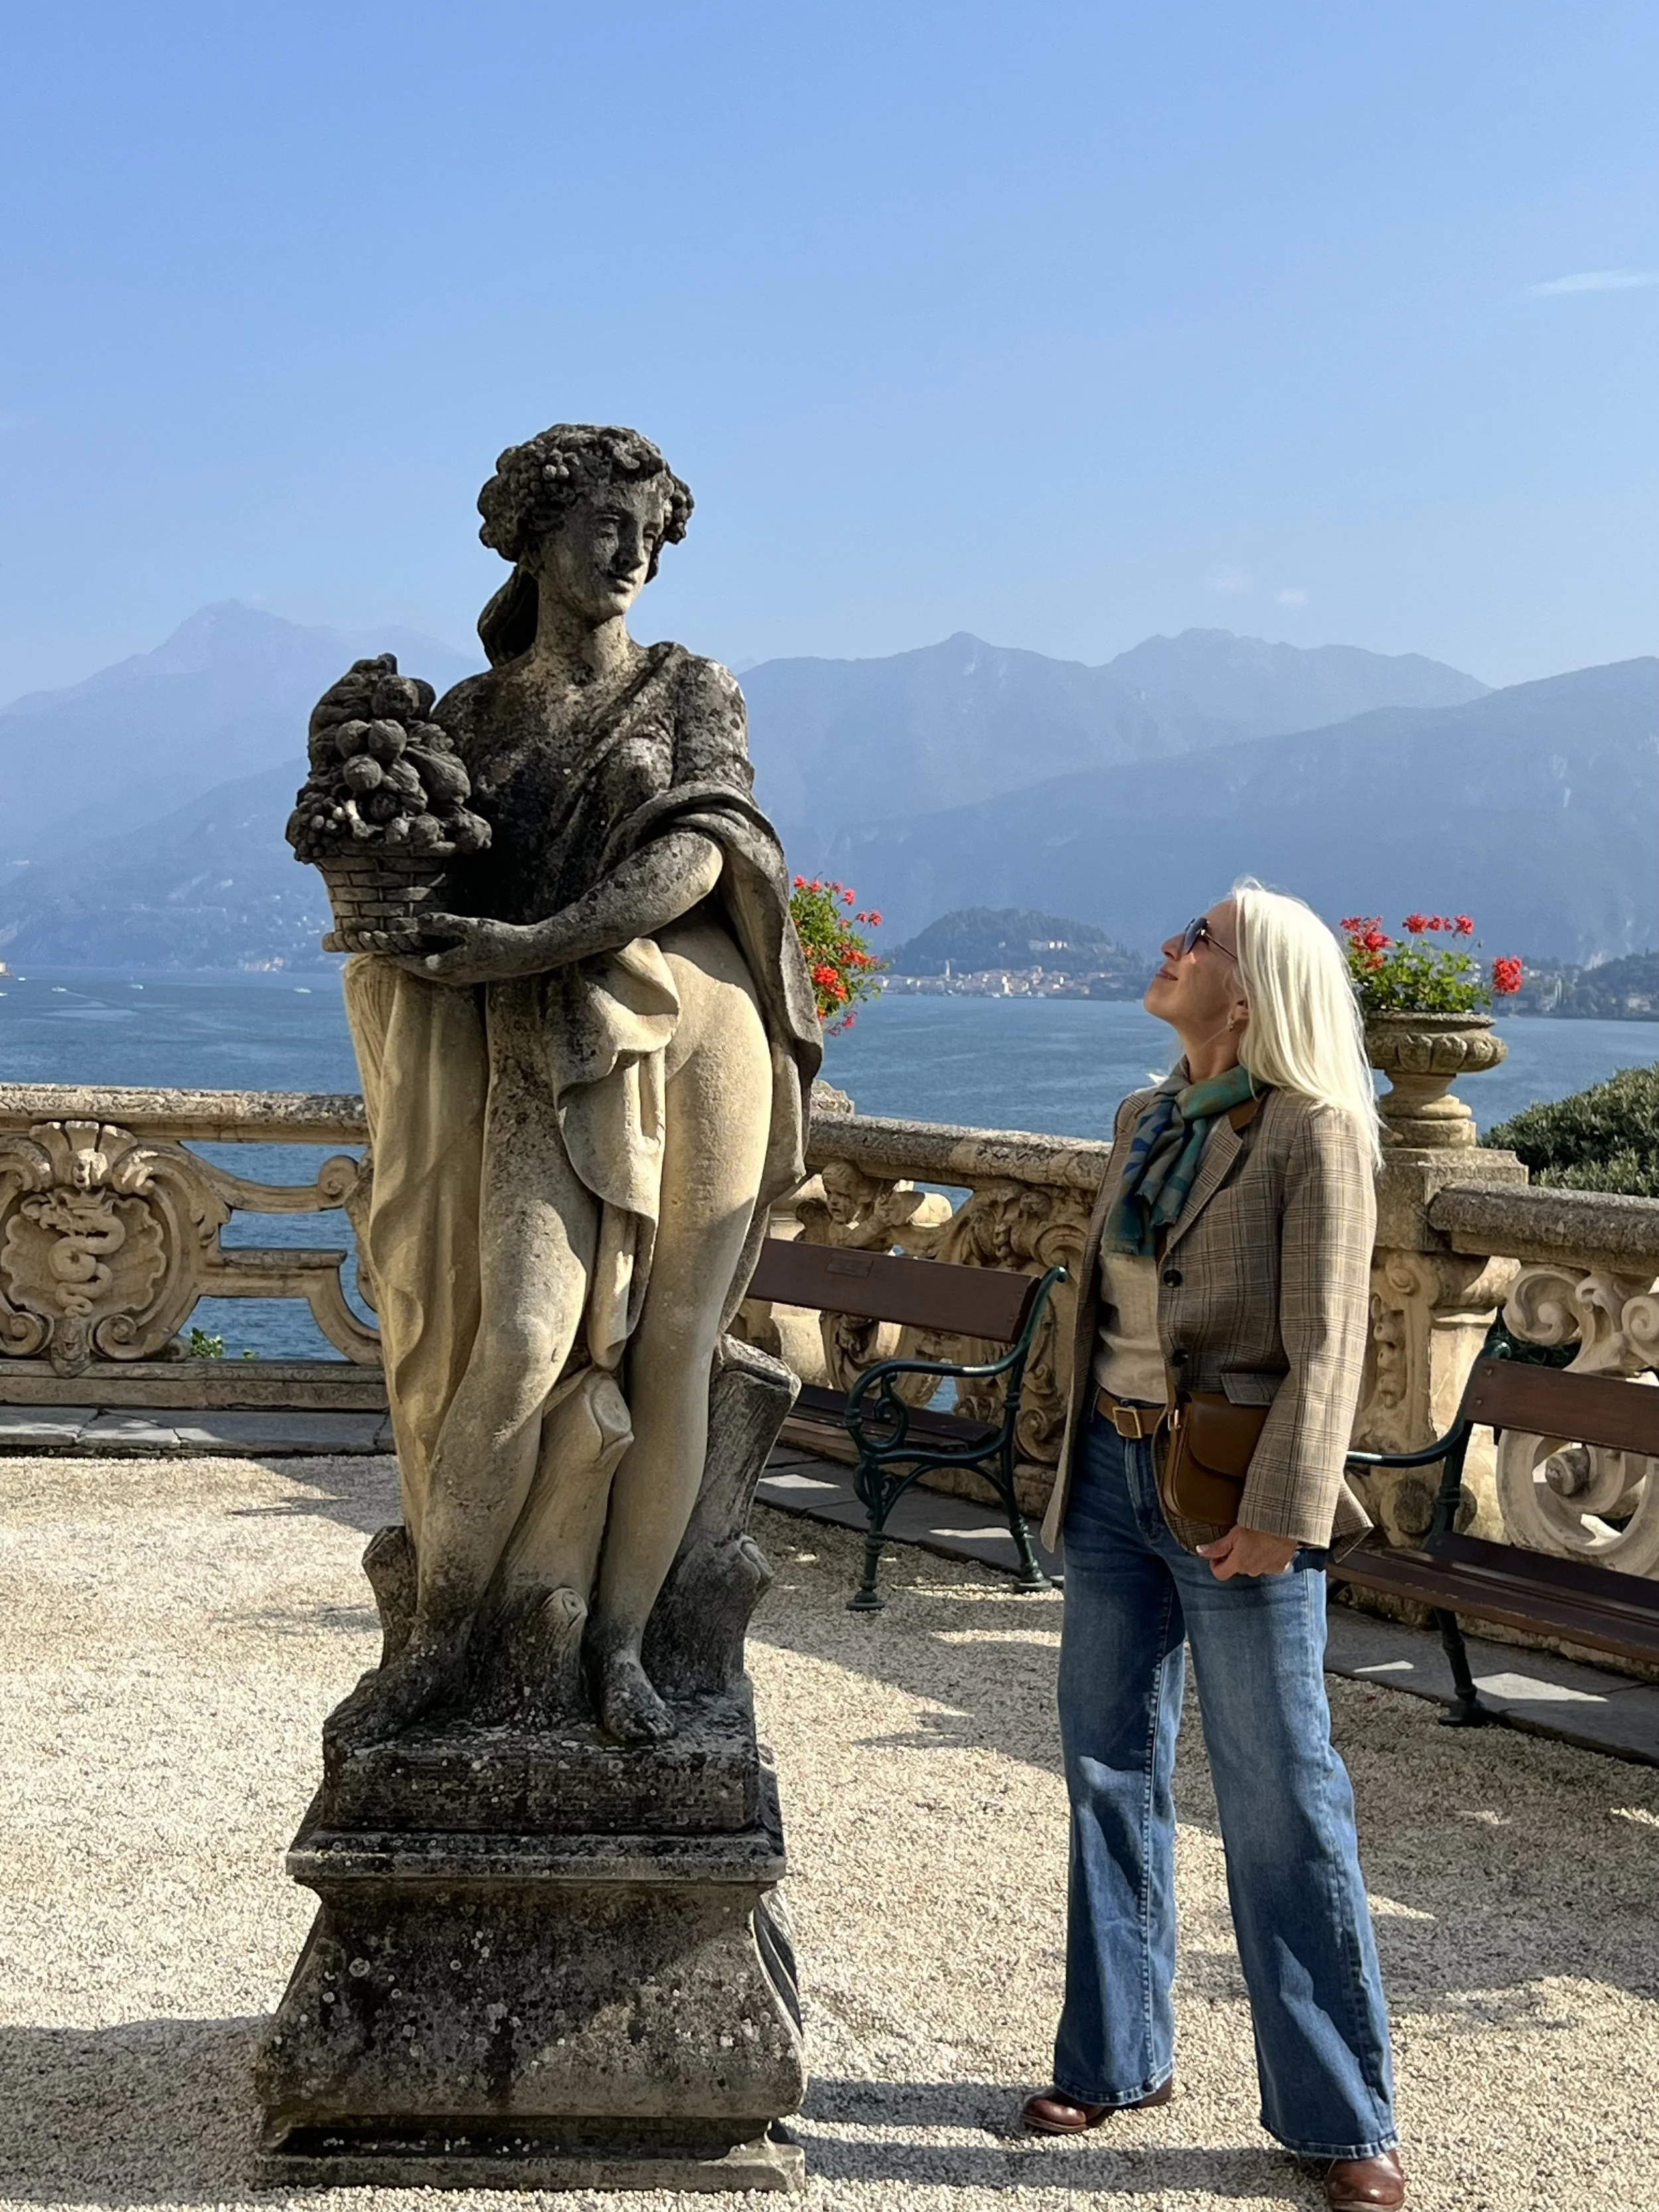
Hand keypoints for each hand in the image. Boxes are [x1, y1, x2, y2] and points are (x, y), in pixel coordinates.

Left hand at [384, 912, 545, 984]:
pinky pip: (445, 971)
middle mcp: (454, 976)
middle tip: (388, 953)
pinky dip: (433, 964)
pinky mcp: (472, 974)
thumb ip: (444, 924)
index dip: (398, 957)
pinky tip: (434, 956)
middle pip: (421, 971)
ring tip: (406, 955)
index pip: (415, 964)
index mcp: (450, 966)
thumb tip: (419, 921)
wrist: (528, 954)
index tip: (382, 950)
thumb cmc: (501, 939)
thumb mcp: (471, 926)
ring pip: (433, 973)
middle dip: (404, 962)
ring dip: (418, 964)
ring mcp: (464, 977)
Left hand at [1197, 1525, 1298, 1579]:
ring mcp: (1267, 1570)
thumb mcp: (1234, 1533)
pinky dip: (1266, 1558)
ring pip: (1252, 1567)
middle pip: (1237, 1568)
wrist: (1286, 1523)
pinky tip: (1268, 1546)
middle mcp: (1252, 1571)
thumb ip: (1217, 1546)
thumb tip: (1200, 1551)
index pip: (1220, 1574)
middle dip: (1234, 1557)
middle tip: (1238, 1541)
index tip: (1217, 1553)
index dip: (1215, 1564)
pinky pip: (1268, 1566)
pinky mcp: (1280, 1567)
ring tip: (1255, 1540)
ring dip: (1251, 1557)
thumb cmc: (1259, 1525)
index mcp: (1239, 1563)